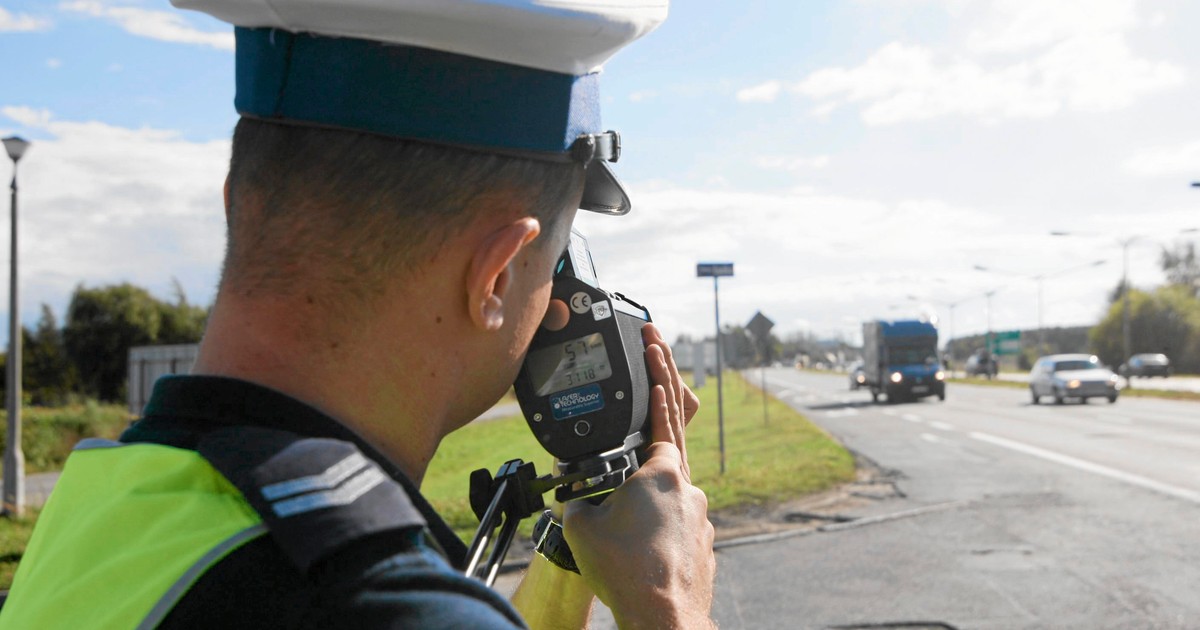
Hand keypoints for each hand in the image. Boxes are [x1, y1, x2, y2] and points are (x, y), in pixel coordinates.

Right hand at [562, 324, 714, 628]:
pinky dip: (658, 521)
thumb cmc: (628, 573)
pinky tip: (639, 542)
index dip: (656, 379)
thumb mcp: (581, 528)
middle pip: (671, 443)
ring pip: (671, 490)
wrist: (664, 620)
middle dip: (662, 412)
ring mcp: (700, 517)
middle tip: (659, 378)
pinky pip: (677, 520)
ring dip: (649, 490)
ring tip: (624, 513)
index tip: (655, 350)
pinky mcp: (702, 544)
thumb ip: (578, 502)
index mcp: (662, 473)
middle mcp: (688, 489)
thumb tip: (574, 499)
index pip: (660, 415)